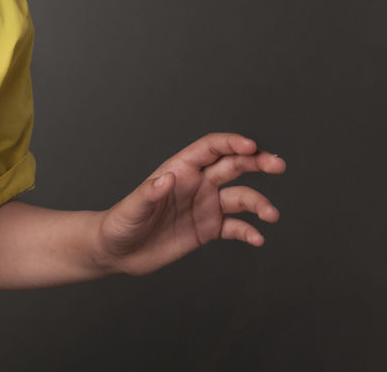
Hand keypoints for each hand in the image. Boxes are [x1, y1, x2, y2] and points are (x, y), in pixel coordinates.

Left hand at [96, 132, 285, 275]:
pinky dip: (250, 231)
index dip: (231, 143)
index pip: (210, 149)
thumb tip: (165, 178)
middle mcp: (196, 184)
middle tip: (278, 165)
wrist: (118, 252)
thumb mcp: (132, 209)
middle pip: (233, 165)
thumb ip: (149, 194)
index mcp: (178, 170)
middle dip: (257, 162)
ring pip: (241, 197)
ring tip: (271, 215)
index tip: (251, 146)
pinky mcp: (208, 229)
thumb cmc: (120, 224)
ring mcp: (204, 206)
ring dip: (259, 203)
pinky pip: (236, 227)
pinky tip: (257, 239)